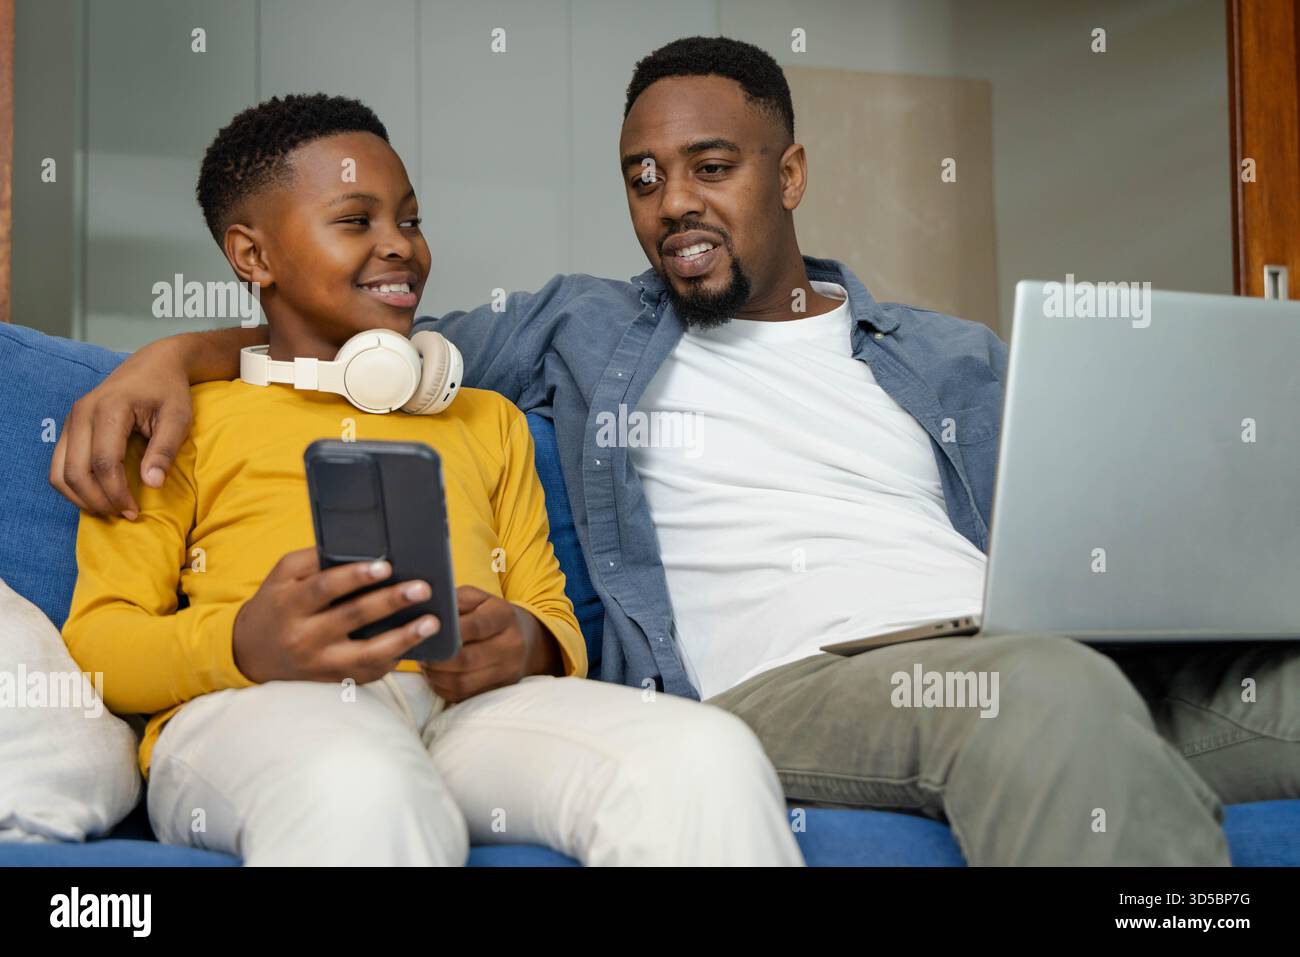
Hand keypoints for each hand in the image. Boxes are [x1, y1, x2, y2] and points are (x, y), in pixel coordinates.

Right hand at [49, 340, 192, 518]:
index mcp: (109, 409)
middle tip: (124, 514)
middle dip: (98, 500)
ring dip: (81, 498)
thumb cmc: (168, 391)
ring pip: (60, 472)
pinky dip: (73, 486)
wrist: (153, 365)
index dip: (116, 493)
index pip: (104, 462)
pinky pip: (59, 465)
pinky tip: (97, 496)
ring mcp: (71, 420)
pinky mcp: (69, 427)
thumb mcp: (178, 418)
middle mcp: (82, 413)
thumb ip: (165, 450)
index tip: (135, 511)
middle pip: (76, 472)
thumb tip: (151, 484)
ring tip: (110, 509)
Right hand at [232, 547, 439, 684]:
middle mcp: (304, 636)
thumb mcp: (284, 575)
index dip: (354, 576)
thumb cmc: (277, 603)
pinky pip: (369, 672)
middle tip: (422, 589)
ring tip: (432, 622)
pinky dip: (395, 658)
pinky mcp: (334, 680)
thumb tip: (361, 547)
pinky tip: (418, 645)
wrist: (251, 652)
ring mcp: (320, 663)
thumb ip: (315, 560)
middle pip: (351, 618)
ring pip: (366, 653)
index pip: (324, 588)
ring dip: (404, 638)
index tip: (384, 566)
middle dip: (390, 602)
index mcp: (289, 604)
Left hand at [419, 585, 562, 701]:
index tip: (425, 633)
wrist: (527, 640)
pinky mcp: (499, 689)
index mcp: (505, 616)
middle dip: (437, 659)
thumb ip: (456, 600)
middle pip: (467, 659)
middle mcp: (511, 645)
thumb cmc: (492, 615)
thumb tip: (428, 614)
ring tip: (427, 664)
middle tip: (421, 653)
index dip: (448, 633)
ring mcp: (507, 671)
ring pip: (462, 682)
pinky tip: (437, 675)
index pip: (475, 627)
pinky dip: (443, 687)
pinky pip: (463, 695)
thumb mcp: (479, 598)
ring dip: (436, 676)